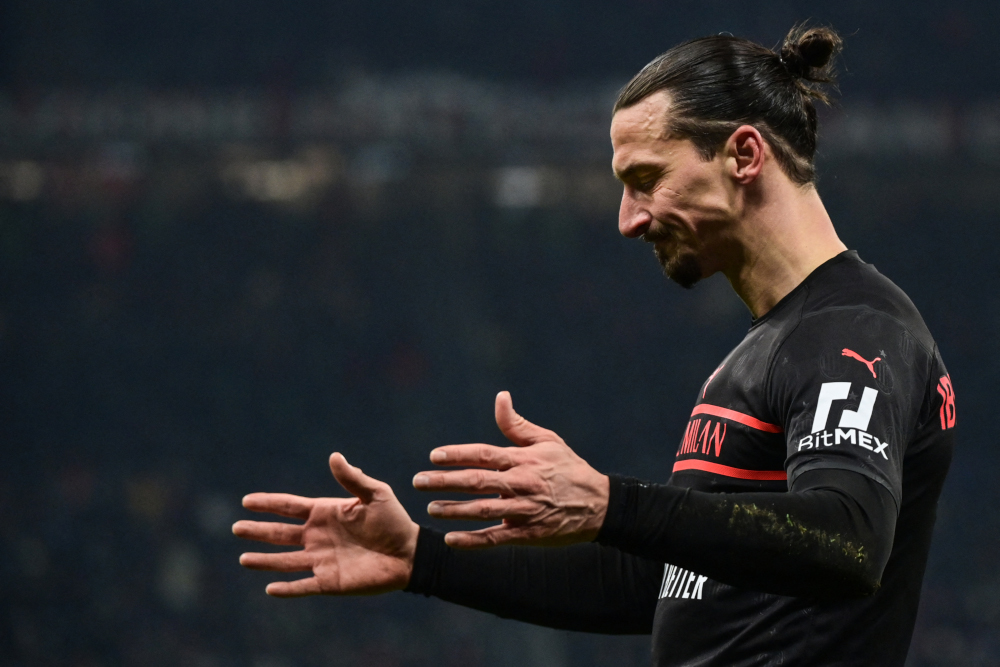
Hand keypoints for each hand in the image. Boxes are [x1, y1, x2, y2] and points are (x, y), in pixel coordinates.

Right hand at [234, 453, 419, 596]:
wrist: (410, 554)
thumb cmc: (395, 521)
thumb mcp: (376, 494)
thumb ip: (353, 479)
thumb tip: (334, 456)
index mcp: (326, 513)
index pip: (290, 507)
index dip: (268, 504)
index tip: (246, 501)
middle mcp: (318, 537)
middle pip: (281, 534)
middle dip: (258, 531)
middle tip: (236, 527)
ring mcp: (322, 560)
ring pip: (285, 561)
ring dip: (264, 560)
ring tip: (243, 559)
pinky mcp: (330, 582)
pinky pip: (303, 586)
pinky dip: (287, 588)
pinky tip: (270, 589)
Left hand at [412, 391, 608, 548]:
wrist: (599, 505)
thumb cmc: (569, 468)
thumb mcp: (547, 440)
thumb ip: (517, 424)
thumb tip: (500, 396)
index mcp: (524, 459)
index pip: (484, 455)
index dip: (458, 455)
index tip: (434, 456)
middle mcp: (522, 484)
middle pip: (477, 482)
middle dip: (445, 481)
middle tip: (419, 482)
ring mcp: (525, 510)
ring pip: (483, 510)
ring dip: (455, 510)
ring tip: (431, 508)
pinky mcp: (528, 534)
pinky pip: (496, 538)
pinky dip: (473, 541)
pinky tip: (452, 540)